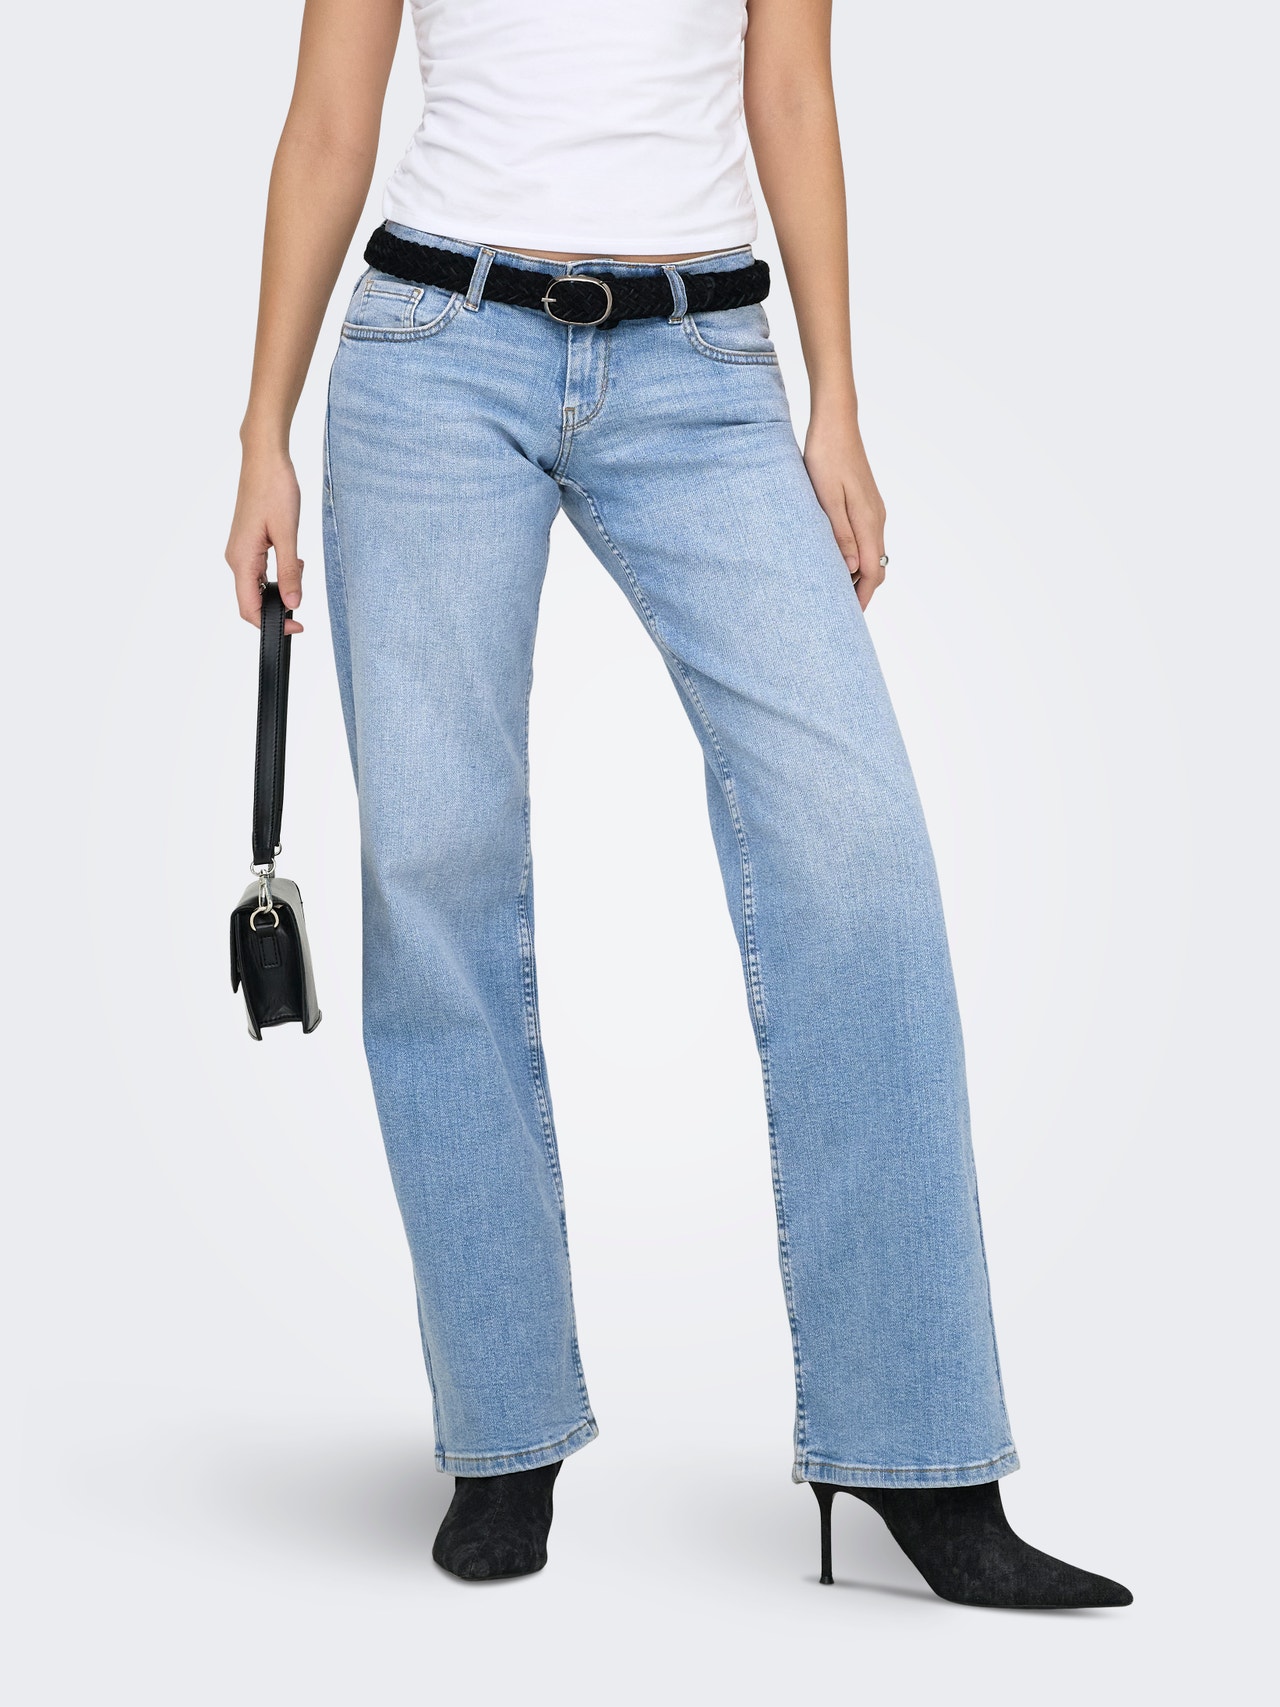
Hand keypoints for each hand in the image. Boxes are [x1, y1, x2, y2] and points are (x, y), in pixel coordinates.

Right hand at [225, 447, 304, 631]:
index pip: (249, 608)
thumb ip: (290, 572)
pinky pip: (261, 570)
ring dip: (281, 586)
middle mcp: (236, 558)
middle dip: (279, 606)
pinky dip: (279, 573)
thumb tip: (294, 603)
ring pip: (259, 586)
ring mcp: (241, 551)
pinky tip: (294, 558)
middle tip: (303, 590)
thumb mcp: (288, 533)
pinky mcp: (248, 544)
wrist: (265, 459)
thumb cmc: (274, 488)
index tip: (296, 627)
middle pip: (253, 600)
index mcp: (241, 559)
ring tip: (300, 566)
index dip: (272, 624)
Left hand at [803, 412, 886, 609]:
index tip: (847, 619)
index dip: (860, 597)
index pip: (871, 572)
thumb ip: (839, 534)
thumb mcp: (826, 498)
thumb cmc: (826, 456)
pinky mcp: (866, 503)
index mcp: (868, 521)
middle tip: (840, 613)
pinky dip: (856, 557)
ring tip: (836, 592)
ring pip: (871, 554)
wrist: (835, 423)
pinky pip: (866, 540)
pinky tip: (838, 561)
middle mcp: (876, 518)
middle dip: (861, 592)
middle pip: (875, 567)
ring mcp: (873, 510)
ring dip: (858, 576)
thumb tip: (850, 569)